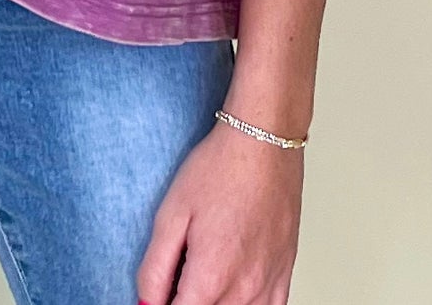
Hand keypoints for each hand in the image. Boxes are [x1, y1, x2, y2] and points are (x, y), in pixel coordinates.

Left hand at [136, 119, 303, 304]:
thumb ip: (154, 269)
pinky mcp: (284, 275)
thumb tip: (146, 304)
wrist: (263, 142)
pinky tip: (232, 289)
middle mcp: (244, 290)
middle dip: (187, 301)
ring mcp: (268, 286)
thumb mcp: (170, 214)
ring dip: (214, 303)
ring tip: (203, 276)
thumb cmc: (220, 169)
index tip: (160, 292)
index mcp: (211, 277)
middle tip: (178, 277)